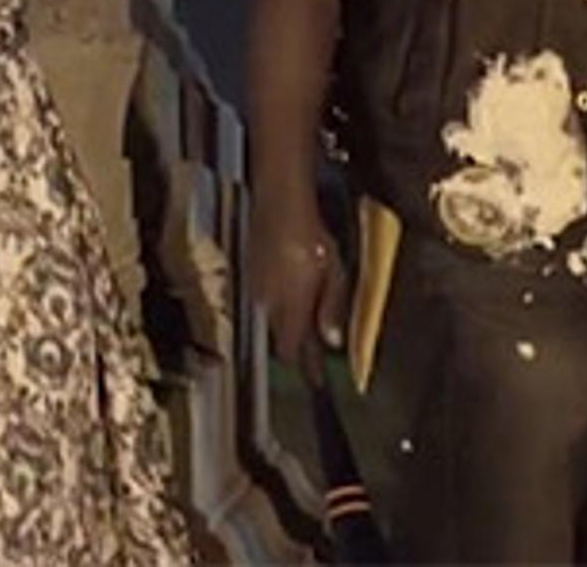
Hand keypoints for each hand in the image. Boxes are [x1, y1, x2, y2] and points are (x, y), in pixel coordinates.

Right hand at [249, 191, 345, 367]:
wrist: (279, 204)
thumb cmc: (312, 237)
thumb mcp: (334, 273)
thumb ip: (331, 309)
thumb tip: (332, 341)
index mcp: (292, 309)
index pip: (295, 352)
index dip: (307, 369)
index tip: (316, 381)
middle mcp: (270, 304)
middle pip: (282, 339)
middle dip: (297, 346)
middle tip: (314, 352)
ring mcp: (258, 289)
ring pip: (273, 319)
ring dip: (289, 323)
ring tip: (306, 317)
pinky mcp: (252, 274)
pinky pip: (266, 300)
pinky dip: (280, 303)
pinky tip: (292, 290)